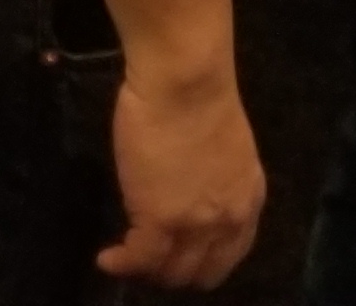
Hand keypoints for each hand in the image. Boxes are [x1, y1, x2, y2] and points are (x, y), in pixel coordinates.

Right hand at [99, 72, 264, 290]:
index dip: (200, 261)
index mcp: (248, 201)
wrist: (186, 83)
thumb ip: (212, 179)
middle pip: (202, 271)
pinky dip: (120, 264)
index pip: (229, 254)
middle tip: (145, 259)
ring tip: (125, 261)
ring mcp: (195, 223)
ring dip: (147, 272)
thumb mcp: (224, 150)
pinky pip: (139, 258)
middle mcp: (228, 220)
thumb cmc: (199, 97)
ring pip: (172, 272)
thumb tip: (185, 186)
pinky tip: (107, 259)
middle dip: (173, 272)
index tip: (175, 254)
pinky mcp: (159, 219)